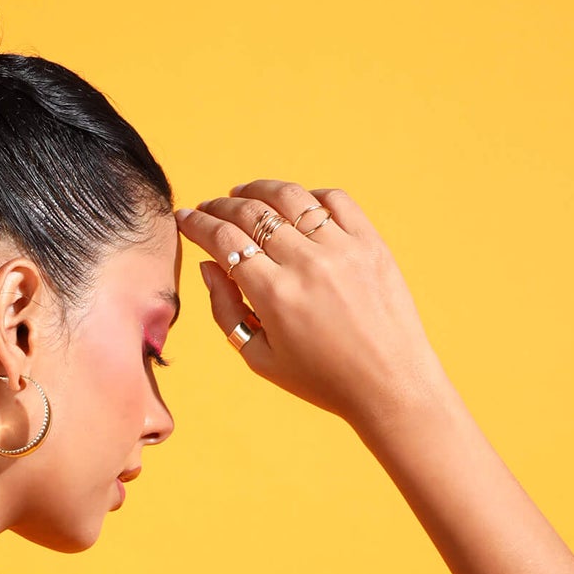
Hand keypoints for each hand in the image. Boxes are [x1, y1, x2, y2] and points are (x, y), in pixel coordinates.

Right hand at [175, 180, 449, 426]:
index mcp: (274, 296)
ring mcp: (342, 248)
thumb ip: (226, 310)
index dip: (197, 225)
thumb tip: (209, 266)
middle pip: (251, 213)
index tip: (184, 218)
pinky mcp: (370, 242)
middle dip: (220, 206)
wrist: (389, 384)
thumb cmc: (321, 380)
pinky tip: (293, 204)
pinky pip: (334, 200)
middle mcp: (307, 264)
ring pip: (290, 197)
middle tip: (207, 207)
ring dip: (259, 189)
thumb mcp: (260, 359)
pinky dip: (307, 195)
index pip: (224, 241)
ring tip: (242, 193)